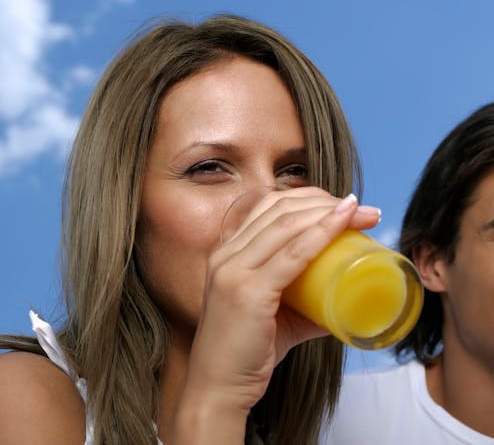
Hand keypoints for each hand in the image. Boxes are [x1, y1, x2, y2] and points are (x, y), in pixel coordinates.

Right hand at [170, 188, 380, 442]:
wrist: (217, 387)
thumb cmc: (245, 352)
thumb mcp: (273, 317)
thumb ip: (304, 305)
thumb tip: (345, 303)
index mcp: (225, 252)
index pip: (267, 206)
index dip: (308, 197)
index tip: (345, 206)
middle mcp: (225, 254)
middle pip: (279, 207)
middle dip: (326, 201)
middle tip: (364, 210)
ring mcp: (232, 269)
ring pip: (286, 223)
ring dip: (331, 212)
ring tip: (365, 214)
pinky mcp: (246, 290)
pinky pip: (291, 253)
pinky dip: (322, 232)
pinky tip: (344, 221)